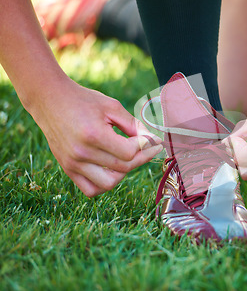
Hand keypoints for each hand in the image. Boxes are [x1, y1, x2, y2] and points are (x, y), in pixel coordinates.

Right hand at [30, 79, 162, 196]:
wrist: (51, 100)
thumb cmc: (84, 101)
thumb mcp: (112, 107)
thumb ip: (133, 125)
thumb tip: (151, 140)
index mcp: (94, 135)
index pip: (129, 152)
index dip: (144, 146)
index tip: (150, 138)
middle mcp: (81, 153)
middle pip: (122, 168)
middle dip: (141, 158)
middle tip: (148, 148)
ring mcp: (72, 163)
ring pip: (108, 183)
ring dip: (123, 173)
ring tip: (126, 158)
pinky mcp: (67, 168)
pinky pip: (91, 189)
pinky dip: (104, 184)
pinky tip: (112, 169)